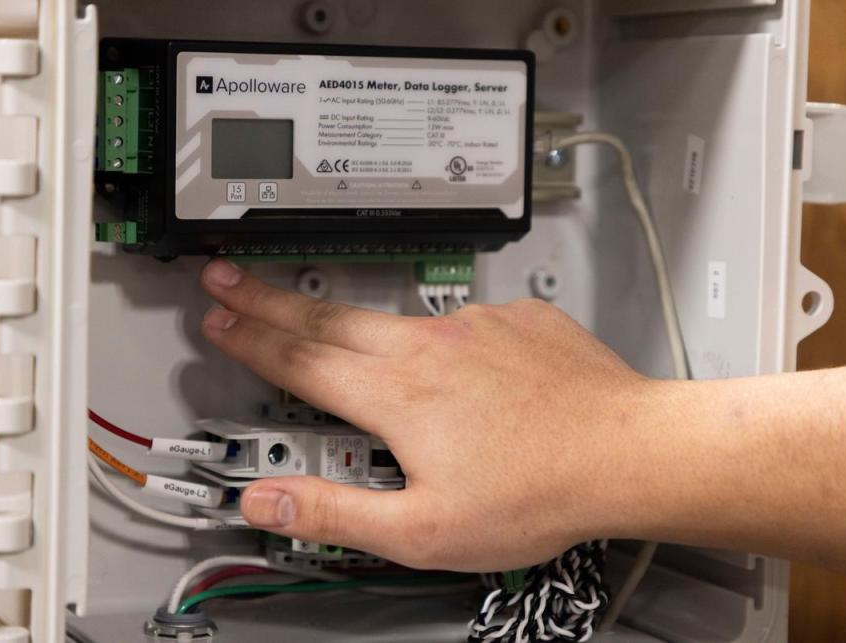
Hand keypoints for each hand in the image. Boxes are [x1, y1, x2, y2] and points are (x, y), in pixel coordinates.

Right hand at [200, 259, 669, 571]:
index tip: (218, 318)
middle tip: (231, 277)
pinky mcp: (514, 319)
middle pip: (327, 318)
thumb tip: (267, 502)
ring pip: (390, 316)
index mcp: (396, 394)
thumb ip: (334, 514)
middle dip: (268, 298)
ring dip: (345, 316)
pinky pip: (457, 320)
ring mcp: (473, 326)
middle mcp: (428, 347)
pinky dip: (434, 334)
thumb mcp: (422, 531)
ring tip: (325, 322)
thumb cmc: (538, 492)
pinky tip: (446, 359)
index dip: (250, 338)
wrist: (627, 452)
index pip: (299, 359)